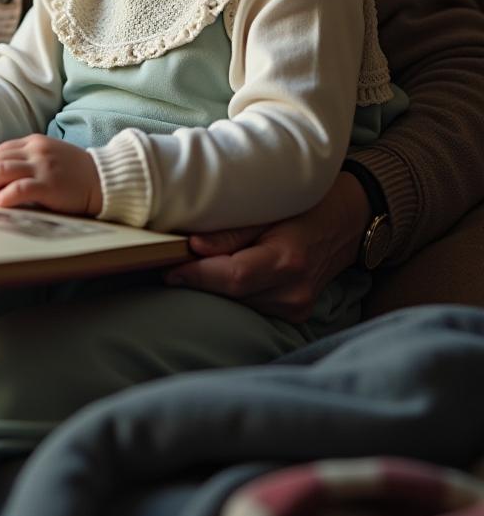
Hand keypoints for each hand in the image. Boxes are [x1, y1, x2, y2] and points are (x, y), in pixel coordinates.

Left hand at [0, 135, 101, 216]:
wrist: (103, 179)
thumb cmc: (74, 173)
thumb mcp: (47, 158)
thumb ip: (25, 162)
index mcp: (33, 142)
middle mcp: (36, 150)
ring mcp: (43, 166)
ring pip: (3, 170)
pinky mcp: (51, 184)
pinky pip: (22, 188)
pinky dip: (6, 195)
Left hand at [163, 172, 369, 321]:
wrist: (348, 220)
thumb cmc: (306, 203)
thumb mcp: (270, 204)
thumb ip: (233, 230)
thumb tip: (193, 247)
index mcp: (288, 260)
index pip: (232, 277)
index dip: (196, 274)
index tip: (168, 266)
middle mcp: (294, 291)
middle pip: (232, 293)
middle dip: (199, 279)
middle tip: (171, 262)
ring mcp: (297, 307)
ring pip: (240, 302)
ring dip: (215, 286)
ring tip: (195, 263)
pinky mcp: (296, 313)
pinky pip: (253, 305)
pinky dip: (235, 291)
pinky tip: (224, 273)